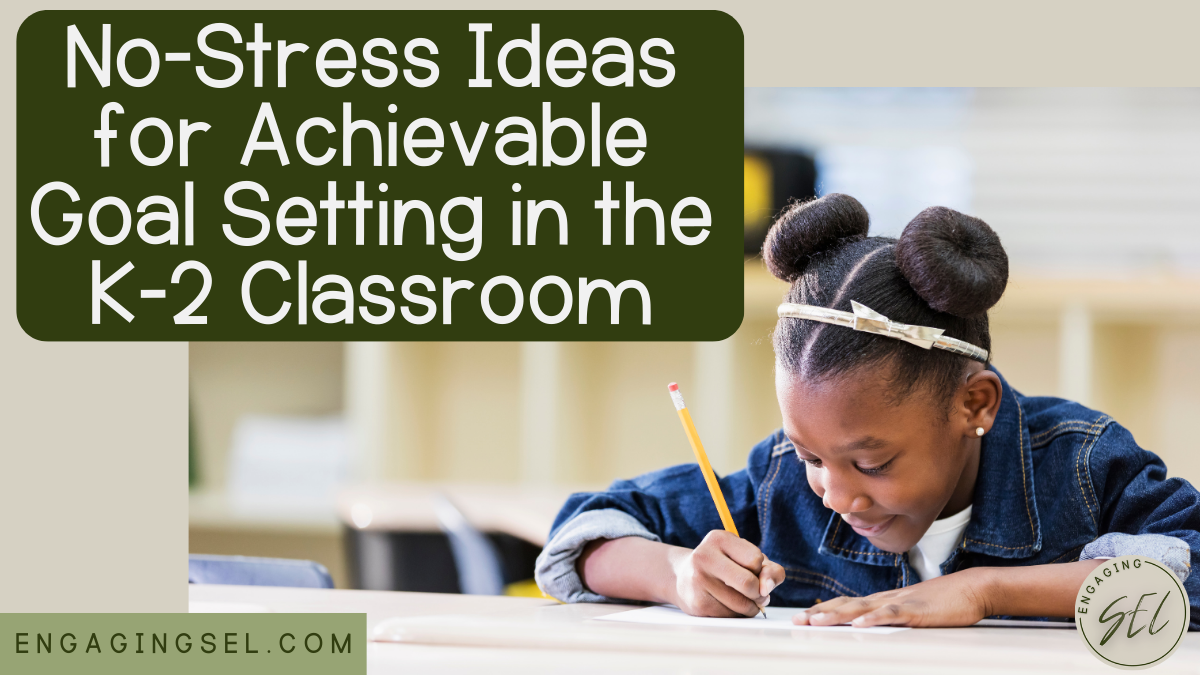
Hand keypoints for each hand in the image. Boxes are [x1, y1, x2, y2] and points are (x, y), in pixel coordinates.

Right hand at [667, 530, 785, 617]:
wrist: (684, 577)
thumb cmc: (725, 566)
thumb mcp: (748, 559)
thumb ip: (770, 571)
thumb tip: (767, 589)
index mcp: (719, 538)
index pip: (755, 559)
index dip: (759, 570)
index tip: (751, 570)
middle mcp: (704, 556)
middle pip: (748, 583)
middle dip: (759, 594)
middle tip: (756, 593)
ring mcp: (698, 580)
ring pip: (741, 604)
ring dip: (749, 607)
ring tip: (740, 599)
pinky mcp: (697, 604)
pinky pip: (730, 616)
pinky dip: (736, 614)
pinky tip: (726, 604)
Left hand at [792, 568, 990, 627]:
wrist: (972, 588)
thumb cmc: (943, 602)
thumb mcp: (910, 611)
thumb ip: (890, 617)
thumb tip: (870, 627)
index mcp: (883, 601)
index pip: (846, 604)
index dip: (823, 610)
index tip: (802, 617)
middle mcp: (885, 599)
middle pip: (846, 605)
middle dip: (820, 613)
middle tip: (798, 621)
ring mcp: (900, 602)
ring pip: (862, 609)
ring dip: (837, 615)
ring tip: (817, 622)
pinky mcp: (917, 610)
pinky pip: (892, 614)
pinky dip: (874, 619)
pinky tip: (860, 624)